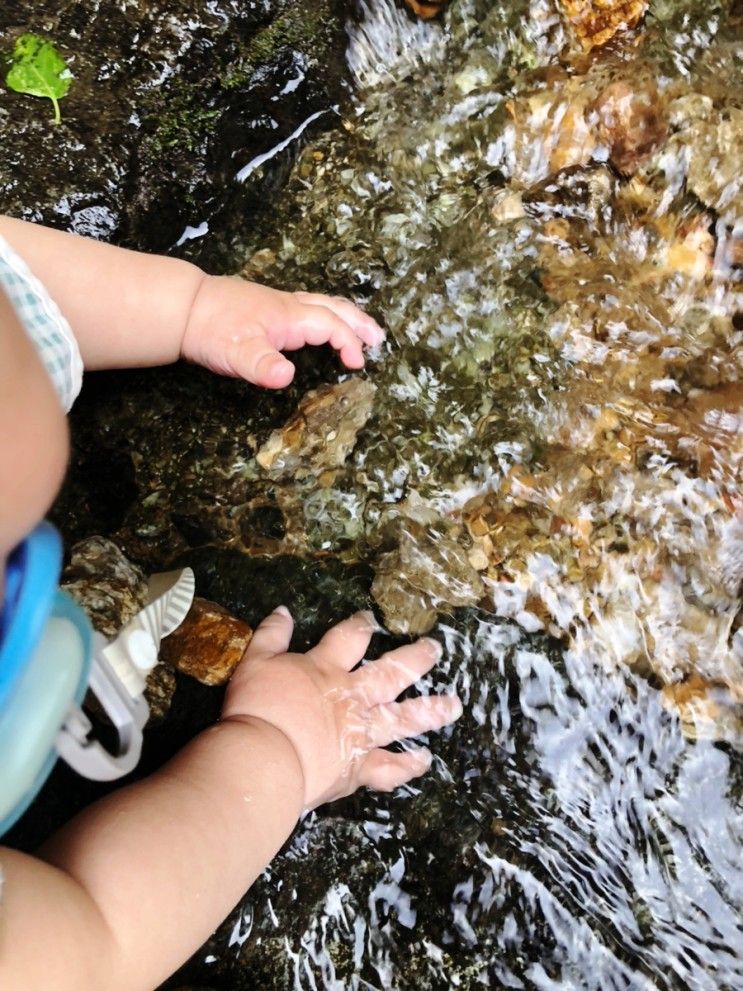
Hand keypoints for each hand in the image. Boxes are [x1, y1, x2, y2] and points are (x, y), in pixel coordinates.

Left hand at [181, 275, 384, 388]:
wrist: (182, 306)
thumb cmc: (210, 329)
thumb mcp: (236, 354)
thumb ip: (262, 366)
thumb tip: (286, 377)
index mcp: (289, 317)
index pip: (331, 326)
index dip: (348, 343)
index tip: (357, 364)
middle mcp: (288, 306)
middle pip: (334, 308)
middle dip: (358, 323)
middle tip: (378, 338)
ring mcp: (277, 304)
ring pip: (321, 304)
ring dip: (344, 316)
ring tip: (360, 329)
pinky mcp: (266, 307)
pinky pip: (307, 307)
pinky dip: (324, 314)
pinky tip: (318, 326)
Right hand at [222, 608, 461, 808]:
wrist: (264, 760)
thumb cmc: (256, 708)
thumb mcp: (255, 662)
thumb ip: (271, 635)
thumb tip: (284, 611)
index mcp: (326, 669)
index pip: (350, 638)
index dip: (362, 625)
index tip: (371, 619)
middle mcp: (352, 697)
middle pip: (392, 673)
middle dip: (416, 659)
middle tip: (435, 649)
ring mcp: (361, 733)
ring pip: (404, 719)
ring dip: (431, 711)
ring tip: (454, 705)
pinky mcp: (358, 767)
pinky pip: (390, 768)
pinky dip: (408, 766)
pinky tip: (423, 761)